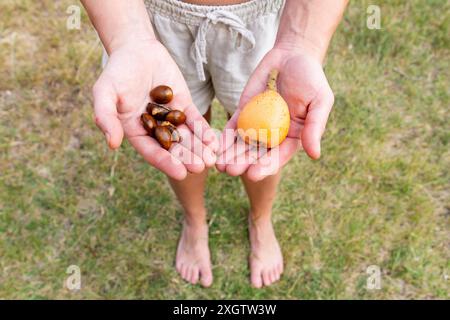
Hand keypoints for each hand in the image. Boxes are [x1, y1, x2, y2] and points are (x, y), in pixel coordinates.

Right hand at [93, 40, 217, 179]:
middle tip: (201, 167)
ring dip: (199, 148)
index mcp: (135, 132)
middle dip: (187, 158)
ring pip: (187, 137)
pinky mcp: (183, 105)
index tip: (181, 173)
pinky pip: (194, 120)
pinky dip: (203, 130)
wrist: (135, 49)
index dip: (166, 162)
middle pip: (173, 148)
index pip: (152, 151)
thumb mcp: (105, 93)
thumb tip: (113, 144)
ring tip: (212, 158)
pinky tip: (213, 140)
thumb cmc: (116, 72)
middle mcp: (154, 129)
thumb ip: (106, 117)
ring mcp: (170, 118)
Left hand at [216, 46, 333, 180]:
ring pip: (242, 145)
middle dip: (243, 163)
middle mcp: (273, 136)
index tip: (253, 174)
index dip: (265, 166)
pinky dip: (225, 137)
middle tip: (230, 170)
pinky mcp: (244, 112)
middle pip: (256, 155)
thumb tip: (315, 155)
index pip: (277, 157)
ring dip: (231, 155)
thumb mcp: (320, 101)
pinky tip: (216, 146)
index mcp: (291, 138)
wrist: (292, 55)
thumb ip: (315, 127)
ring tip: (219, 165)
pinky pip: (233, 127)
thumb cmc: (311, 78)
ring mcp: (257, 124)